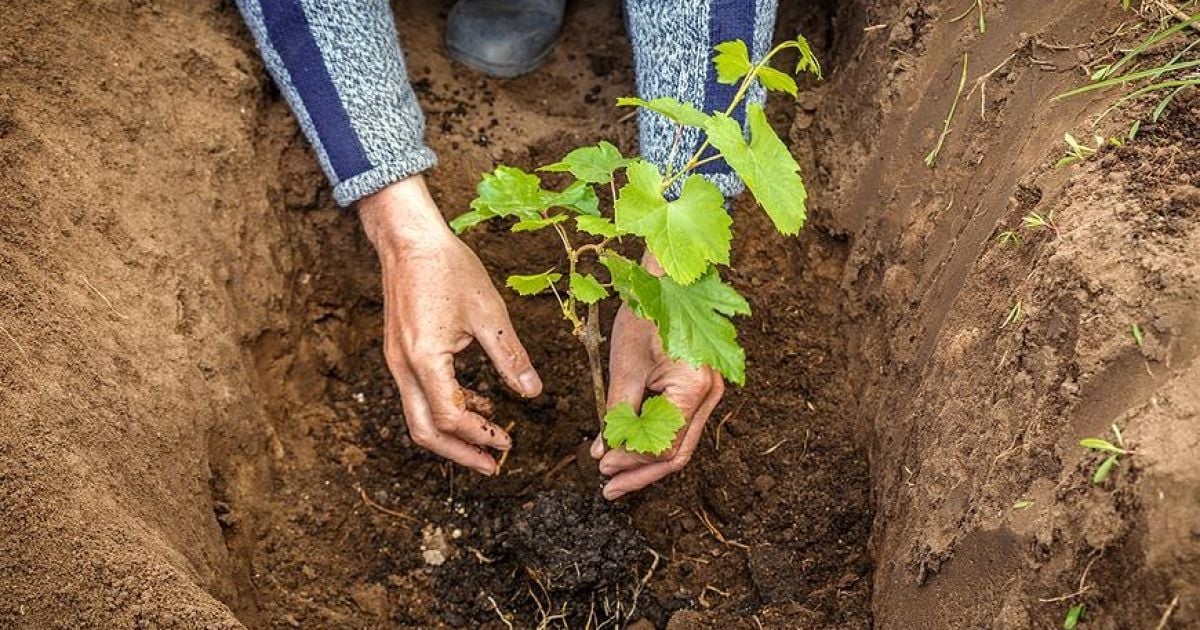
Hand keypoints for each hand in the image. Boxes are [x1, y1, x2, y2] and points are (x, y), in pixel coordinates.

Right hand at [359, 175, 542, 474]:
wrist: (408, 239)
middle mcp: (403, 367)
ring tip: (488, 440)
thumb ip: (510, 358)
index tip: (508, 443)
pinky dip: (445, 408)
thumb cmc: (448, 268)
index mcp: (425, 358)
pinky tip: (476, 403)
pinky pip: (418, 395)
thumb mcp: (489, 313)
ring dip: (452, 435)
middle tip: (492, 466)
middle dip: (459, 453)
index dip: (481, 435)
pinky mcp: (399, 354)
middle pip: (425, 431)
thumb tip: (533, 393)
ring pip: (418, 417)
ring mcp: (397, 362)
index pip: (451, 417)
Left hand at [589, 253, 723, 499]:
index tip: (602, 468)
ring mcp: (710, 393)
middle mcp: (711, 395)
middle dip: (641, 473)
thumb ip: (616, 413)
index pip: (664, 446)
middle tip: (609, 488)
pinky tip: (631, 449)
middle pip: (678, 454)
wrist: (667, 280)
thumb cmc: (647, 314)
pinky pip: (680, 426)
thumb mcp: (625, 366)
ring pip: (681, 443)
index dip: (632, 463)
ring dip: (647, 462)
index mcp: (695, 388)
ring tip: (616, 476)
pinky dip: (655, 441)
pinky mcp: (700, 388)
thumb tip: (605, 452)